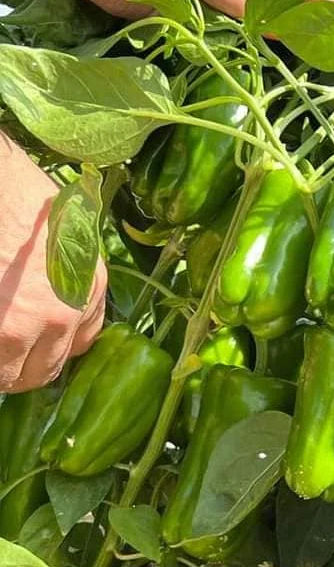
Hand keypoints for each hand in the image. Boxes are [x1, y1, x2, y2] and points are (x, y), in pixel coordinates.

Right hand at [0, 133, 106, 393]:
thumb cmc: (17, 192)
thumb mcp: (65, 229)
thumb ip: (68, 273)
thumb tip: (49, 295)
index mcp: (92, 285)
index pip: (82, 340)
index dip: (55, 345)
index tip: (36, 344)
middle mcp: (68, 312)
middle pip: (49, 365)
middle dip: (25, 365)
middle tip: (6, 356)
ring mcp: (31, 325)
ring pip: (16, 374)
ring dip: (3, 368)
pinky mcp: (2, 332)